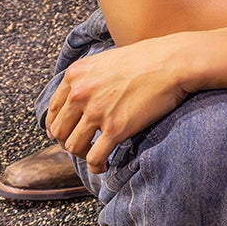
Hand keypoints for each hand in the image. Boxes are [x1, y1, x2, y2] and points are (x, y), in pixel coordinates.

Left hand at [43, 36, 193, 173]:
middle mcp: (80, 93)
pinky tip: (104, 166)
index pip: (52, 111)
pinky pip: (95, 157)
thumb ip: (87, 78)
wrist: (174, 62)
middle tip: (82, 145)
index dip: (56, 127)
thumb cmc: (147, 58)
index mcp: (75, 75)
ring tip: (94, 154)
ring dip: (82, 155)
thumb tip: (80, 98)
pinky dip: (97, 166)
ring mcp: (97, 112)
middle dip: (68, 142)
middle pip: (59, 131)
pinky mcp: (115, 128)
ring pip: (73, 147)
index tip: (64, 135)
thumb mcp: (106, 60)